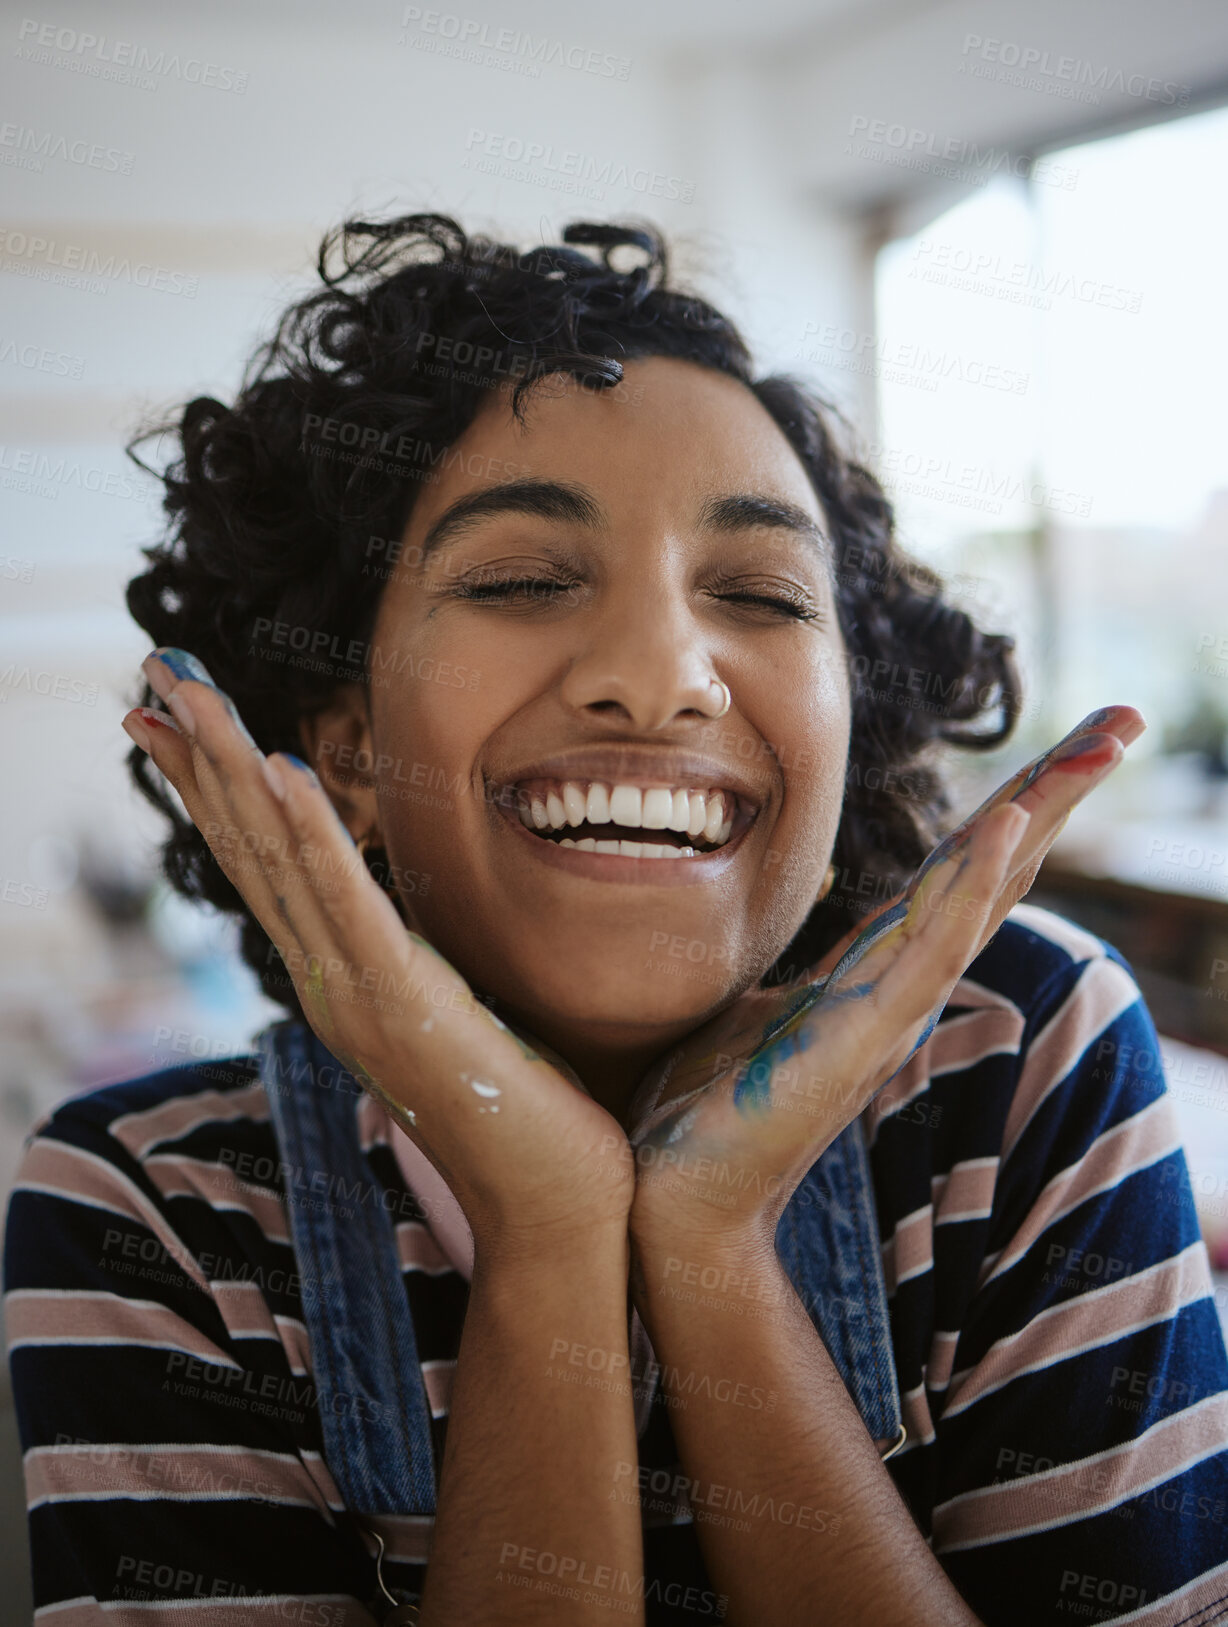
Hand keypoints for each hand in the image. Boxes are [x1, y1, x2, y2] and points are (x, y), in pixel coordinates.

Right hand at [123, 649, 634, 1259]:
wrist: (552, 1205)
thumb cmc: (517, 1110)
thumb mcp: (451, 1013)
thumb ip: (411, 963)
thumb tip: (403, 922)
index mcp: (338, 979)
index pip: (259, 866)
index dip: (210, 787)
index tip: (172, 719)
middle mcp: (327, 982)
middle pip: (245, 849)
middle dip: (197, 756)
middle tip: (153, 674)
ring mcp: (355, 994)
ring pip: (276, 862)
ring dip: (228, 769)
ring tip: (187, 694)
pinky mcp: (404, 1002)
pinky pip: (346, 901)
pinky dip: (309, 832)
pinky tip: (278, 768)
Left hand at [626, 704, 1144, 1248]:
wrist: (676, 1196)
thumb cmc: (711, 1104)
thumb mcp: (756, 1009)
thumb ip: (791, 970)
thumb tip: (791, 930)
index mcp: (879, 967)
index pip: (961, 868)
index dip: (1015, 800)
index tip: (1070, 739)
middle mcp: (903, 982)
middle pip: (997, 865)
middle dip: (1059, 787)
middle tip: (1127, 716)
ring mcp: (893, 1009)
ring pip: (984, 893)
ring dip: (1040, 812)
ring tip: (1100, 742)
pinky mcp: (864, 1038)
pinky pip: (932, 949)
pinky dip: (974, 887)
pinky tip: (1008, 825)